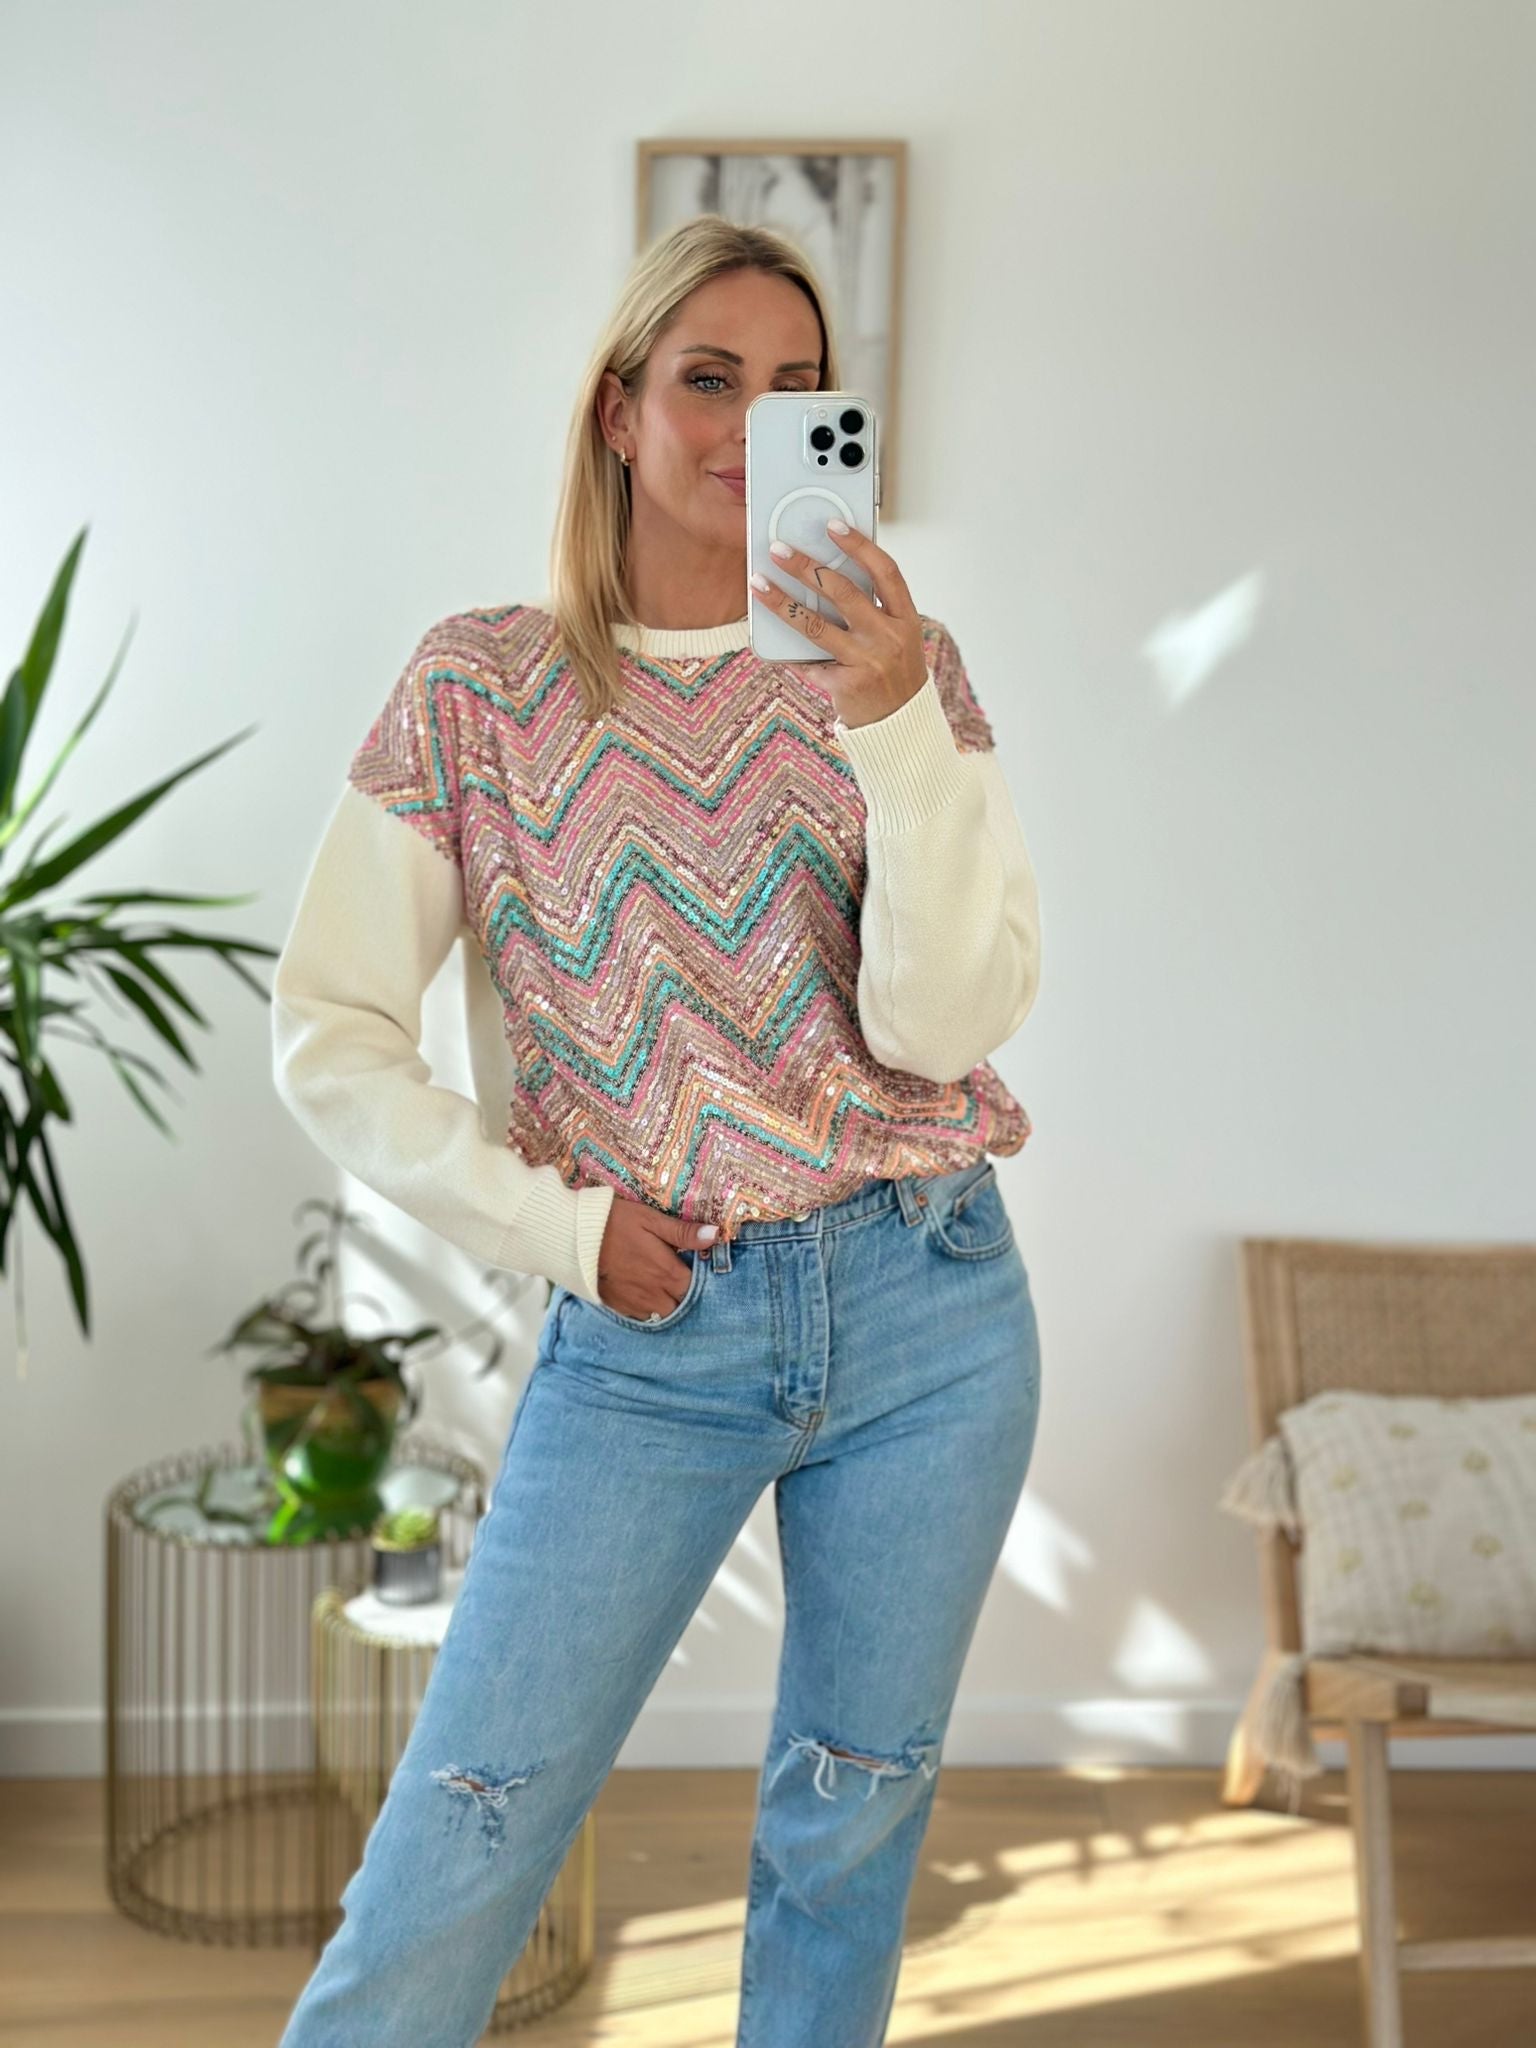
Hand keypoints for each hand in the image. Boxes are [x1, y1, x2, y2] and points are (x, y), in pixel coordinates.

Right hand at [596, 1195, 717, 1319]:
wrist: (573, 1237)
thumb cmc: (615, 1223)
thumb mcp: (651, 1220)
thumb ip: (683, 1232)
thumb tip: (715, 1235)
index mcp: (668, 1273)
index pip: (697, 1287)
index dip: (700, 1279)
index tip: (696, 1267)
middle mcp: (655, 1294)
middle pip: (681, 1305)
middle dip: (684, 1294)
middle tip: (679, 1276)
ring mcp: (635, 1304)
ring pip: (662, 1315)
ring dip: (667, 1303)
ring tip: (663, 1286)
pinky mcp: (618, 1306)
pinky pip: (641, 1317)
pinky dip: (647, 1308)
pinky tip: (644, 1293)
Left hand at [750, 522, 928, 728]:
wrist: (900, 726)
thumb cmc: (893, 674)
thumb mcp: (896, 638)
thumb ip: (872, 610)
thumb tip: (824, 576)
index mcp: (906, 619)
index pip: (884, 571)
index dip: (859, 545)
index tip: (832, 526)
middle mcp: (889, 637)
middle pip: (843, 591)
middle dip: (807, 566)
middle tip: (779, 550)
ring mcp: (868, 662)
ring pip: (815, 625)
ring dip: (782, 602)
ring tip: (758, 584)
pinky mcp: (847, 685)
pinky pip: (808, 662)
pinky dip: (785, 652)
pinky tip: (764, 640)